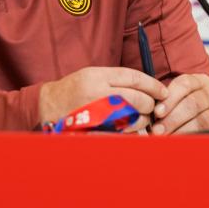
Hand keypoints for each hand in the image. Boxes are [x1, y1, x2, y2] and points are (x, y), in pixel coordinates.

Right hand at [38, 66, 167, 130]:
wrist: (46, 106)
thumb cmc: (73, 90)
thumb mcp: (92, 75)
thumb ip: (116, 79)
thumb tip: (146, 87)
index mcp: (97, 75)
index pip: (133, 77)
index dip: (152, 85)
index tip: (163, 91)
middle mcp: (96, 92)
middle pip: (135, 97)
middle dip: (148, 104)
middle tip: (152, 107)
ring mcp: (93, 112)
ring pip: (130, 116)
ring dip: (141, 120)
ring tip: (142, 120)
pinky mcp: (92, 128)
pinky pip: (118, 132)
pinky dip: (129, 132)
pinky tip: (132, 131)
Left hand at [151, 73, 208, 134]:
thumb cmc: (191, 105)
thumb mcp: (182, 97)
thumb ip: (167, 103)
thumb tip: (152, 115)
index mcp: (200, 81)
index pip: (185, 84)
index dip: (170, 98)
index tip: (157, 112)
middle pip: (193, 103)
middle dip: (173, 118)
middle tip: (158, 130)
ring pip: (203, 119)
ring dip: (182, 130)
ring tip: (168, 139)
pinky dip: (194, 138)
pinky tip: (182, 143)